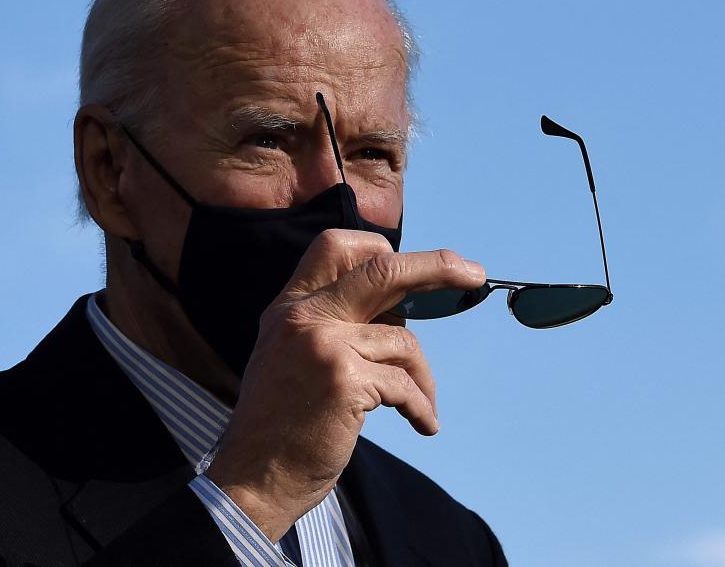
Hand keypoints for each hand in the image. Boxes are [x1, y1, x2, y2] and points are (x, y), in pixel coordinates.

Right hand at [205, 228, 485, 540]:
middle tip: (472, 273)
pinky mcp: (344, 380)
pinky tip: (423, 424)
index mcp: (290, 307)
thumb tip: (397, 314)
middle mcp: (304, 317)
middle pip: (382, 269)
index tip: (412, 266)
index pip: (335, 246)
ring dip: (422, 377)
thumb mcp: (290, 358)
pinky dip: (420, 406)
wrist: (251, 477)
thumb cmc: (278, 426)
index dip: (379, 248)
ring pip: (404, 340)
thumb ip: (331, 327)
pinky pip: (404, 384)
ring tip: (422, 405)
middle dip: (435, 267)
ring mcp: (324, 345)